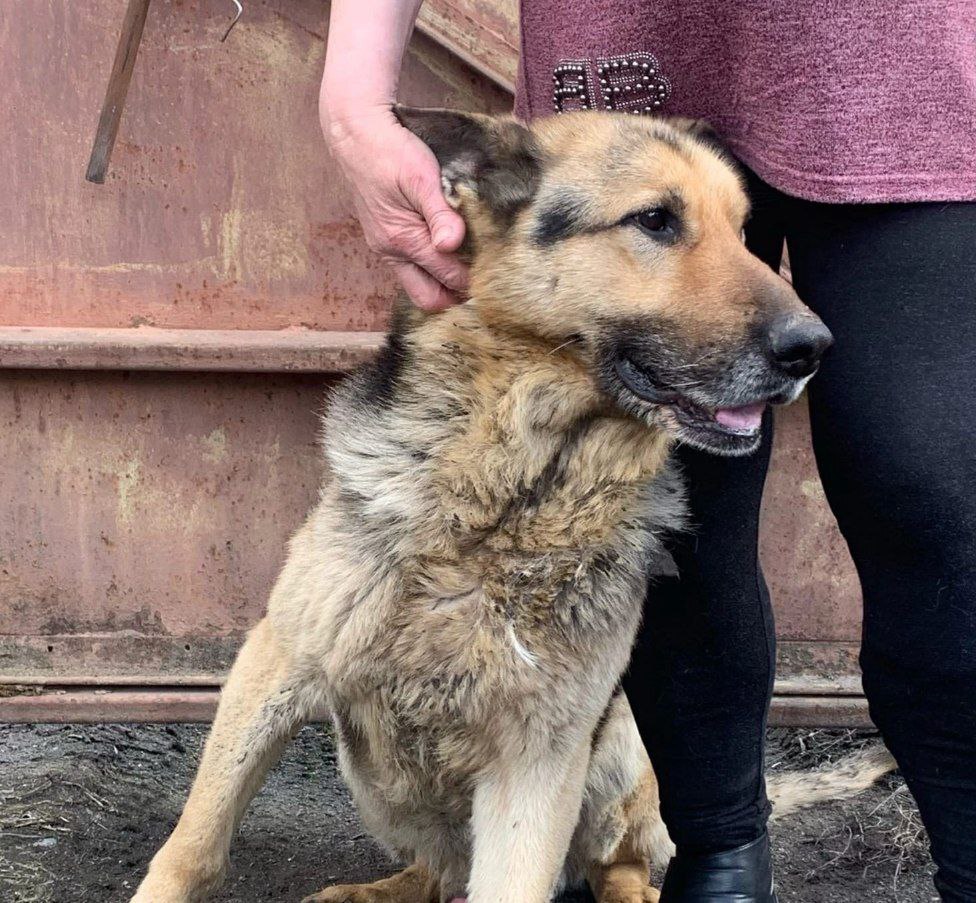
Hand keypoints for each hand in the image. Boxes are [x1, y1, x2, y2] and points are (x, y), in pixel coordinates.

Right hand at [324, 106, 467, 310]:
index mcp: (403, 240)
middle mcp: (391, 252)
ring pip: (419, 285)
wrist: (355, 133)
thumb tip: (451, 244)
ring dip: (443, 284)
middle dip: (455, 297)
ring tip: (471, 269)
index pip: (447, 277)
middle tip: (484, 282)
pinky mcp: (384, 239)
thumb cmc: (391, 150)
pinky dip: (432, 270)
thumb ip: (439, 213)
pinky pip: (411, 269)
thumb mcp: (421, 177)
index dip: (473, 281)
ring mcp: (385, 248)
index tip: (497, 275)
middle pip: (429, 298)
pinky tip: (449, 254)